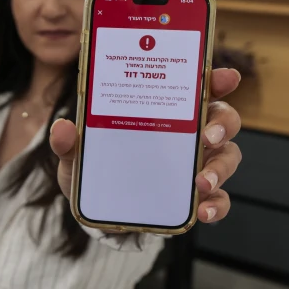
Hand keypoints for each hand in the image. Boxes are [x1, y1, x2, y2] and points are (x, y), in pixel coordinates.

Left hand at [51, 68, 242, 224]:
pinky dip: (217, 204)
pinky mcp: (195, 197)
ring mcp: (197, 164)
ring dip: (219, 168)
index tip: (224, 77)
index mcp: (166, 111)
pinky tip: (204, 209)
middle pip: (223, 119)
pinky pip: (218, 198)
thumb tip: (61, 127)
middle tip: (208, 135)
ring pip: (227, 157)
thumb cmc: (96, 169)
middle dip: (222, 124)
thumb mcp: (77, 154)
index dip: (216, 79)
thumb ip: (69, 141)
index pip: (198, 88)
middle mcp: (189, 134)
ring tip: (201, 181)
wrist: (98, 211)